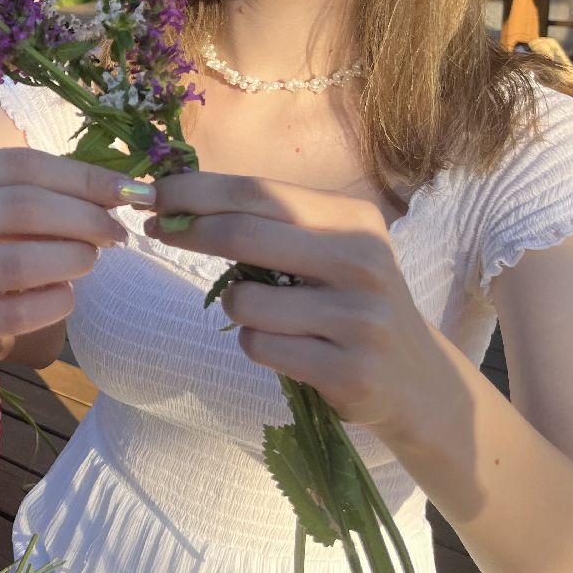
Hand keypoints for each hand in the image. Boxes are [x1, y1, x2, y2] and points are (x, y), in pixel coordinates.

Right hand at [0, 148, 139, 352]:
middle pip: (27, 209)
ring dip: (75, 258)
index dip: (84, 177)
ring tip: (90, 258)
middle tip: (116, 231)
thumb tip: (97, 188)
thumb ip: (4, 183)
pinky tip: (66, 293)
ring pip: (23, 262)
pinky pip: (14, 313)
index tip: (124, 189)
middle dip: (88, 219)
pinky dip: (54, 300)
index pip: (23, 166)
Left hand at [144, 172, 454, 437]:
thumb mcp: (330, 249)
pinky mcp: (348, 371)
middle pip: (242, 235)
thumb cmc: (352, 302)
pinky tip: (290, 350)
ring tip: (268, 315)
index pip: (258, 191)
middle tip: (157, 229)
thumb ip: (270, 224)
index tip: (154, 192)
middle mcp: (362, 261)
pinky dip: (256, 345)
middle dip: (188, 231)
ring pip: (243, 301)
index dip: (196, 191)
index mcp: (354, 220)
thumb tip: (178, 202)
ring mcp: (359, 319)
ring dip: (234, 306)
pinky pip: (259, 347)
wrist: (418, 381)